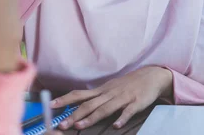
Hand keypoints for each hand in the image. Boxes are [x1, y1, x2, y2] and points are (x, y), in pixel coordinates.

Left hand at [51, 67, 172, 129]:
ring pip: (105, 108)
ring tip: (80, 126)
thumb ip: (97, 97)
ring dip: (92, 118)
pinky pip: (128, 111)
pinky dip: (122, 118)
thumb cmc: (129, 84)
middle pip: (89, 104)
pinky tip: (117, 126)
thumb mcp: (111, 88)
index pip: (80, 95)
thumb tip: (79, 104)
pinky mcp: (136, 102)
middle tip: (61, 125)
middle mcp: (109, 93)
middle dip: (74, 115)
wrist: (152, 76)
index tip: (51, 105)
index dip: (65, 100)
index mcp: (102, 90)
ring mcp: (123, 98)